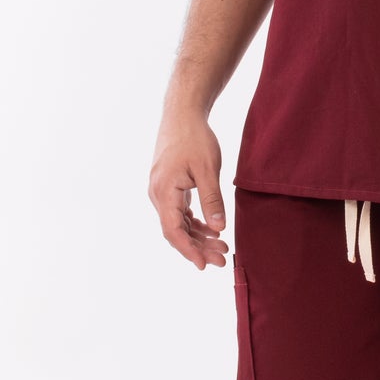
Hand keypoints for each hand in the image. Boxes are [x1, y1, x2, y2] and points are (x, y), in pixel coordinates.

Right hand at [149, 108, 229, 269]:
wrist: (182, 114)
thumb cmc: (194, 138)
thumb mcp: (208, 169)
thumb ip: (212, 199)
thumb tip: (218, 228)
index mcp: (164, 191)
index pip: (173, 230)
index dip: (188, 250)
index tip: (203, 265)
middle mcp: (157, 195)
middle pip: (176, 231)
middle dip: (198, 248)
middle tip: (223, 260)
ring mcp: (161, 192)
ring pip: (178, 223)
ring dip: (198, 237)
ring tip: (222, 248)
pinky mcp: (168, 187)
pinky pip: (179, 213)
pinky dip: (194, 224)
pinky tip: (211, 231)